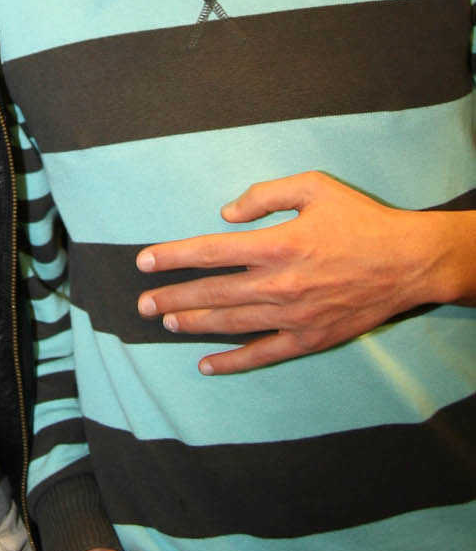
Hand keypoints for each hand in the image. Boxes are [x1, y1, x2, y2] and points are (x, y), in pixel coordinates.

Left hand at [137, 172, 475, 373]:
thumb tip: (225, 214)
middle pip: (212, 292)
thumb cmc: (361, 220)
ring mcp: (293, 316)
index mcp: (278, 244)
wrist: (409, 262)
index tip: (144, 260)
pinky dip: (232, 361)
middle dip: (172, 296)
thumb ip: (264, 195)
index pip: (210, 251)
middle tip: (142, 303)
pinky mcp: (309, 338)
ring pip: (230, 323)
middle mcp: (280, 284)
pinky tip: (206, 363)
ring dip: (193, 323)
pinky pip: (262, 354)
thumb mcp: (314, 187)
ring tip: (166, 321)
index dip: (172, 256)